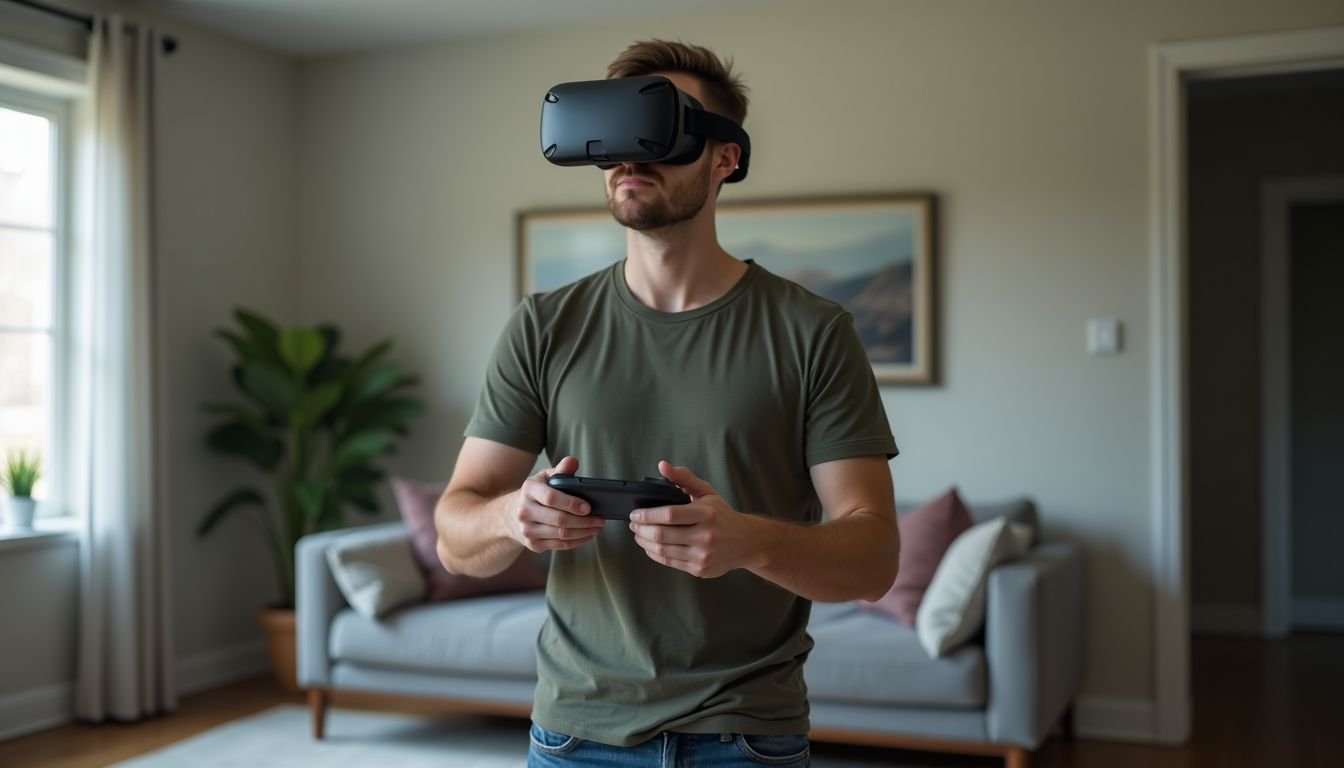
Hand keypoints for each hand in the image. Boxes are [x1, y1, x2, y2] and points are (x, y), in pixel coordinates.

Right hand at [507, 456, 604, 551]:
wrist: (510, 515)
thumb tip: (572, 461)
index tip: (588, 507)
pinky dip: (578, 541)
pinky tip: (587, 535)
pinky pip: (560, 545)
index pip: (551, 498)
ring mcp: (528, 530)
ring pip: (561, 535)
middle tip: (600, 519)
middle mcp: (525, 512)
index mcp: (529, 490)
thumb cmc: (535, 494)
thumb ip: (560, 470)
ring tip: (597, 527)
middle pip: (559, 520)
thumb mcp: (544, 478)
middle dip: (584, 521)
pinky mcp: (533, 544)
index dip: (571, 504)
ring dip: (584, 532)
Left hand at [628, 460, 759, 577]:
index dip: (647, 515)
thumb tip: (662, 466)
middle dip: (641, 529)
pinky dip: (655, 554)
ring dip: (645, 542)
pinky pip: (670, 562)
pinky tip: (650, 546)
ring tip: (638, 534)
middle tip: (633, 524)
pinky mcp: (700, 569)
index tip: (635, 514)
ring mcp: (703, 555)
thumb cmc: (723, 515)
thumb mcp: (707, 492)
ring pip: (663, 550)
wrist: (746, 542)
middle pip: (663, 534)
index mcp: (706, 513)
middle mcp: (706, 535)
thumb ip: (683, 478)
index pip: (669, 514)